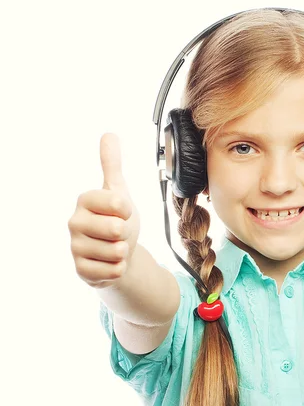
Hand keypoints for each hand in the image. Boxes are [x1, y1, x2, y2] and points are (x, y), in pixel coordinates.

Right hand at [68, 133, 140, 287]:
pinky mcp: (80, 270)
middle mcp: (74, 222)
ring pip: (116, 252)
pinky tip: (110, 263)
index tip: (122, 211)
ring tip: (114, 248)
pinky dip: (118, 269)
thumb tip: (108, 134)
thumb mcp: (119, 191)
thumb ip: (112, 165)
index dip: (128, 210)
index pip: (118, 203)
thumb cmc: (118, 220)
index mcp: (85, 200)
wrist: (119, 253)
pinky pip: (112, 271)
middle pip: (117, 229)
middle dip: (126, 233)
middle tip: (118, 233)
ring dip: (123, 252)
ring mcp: (75, 247)